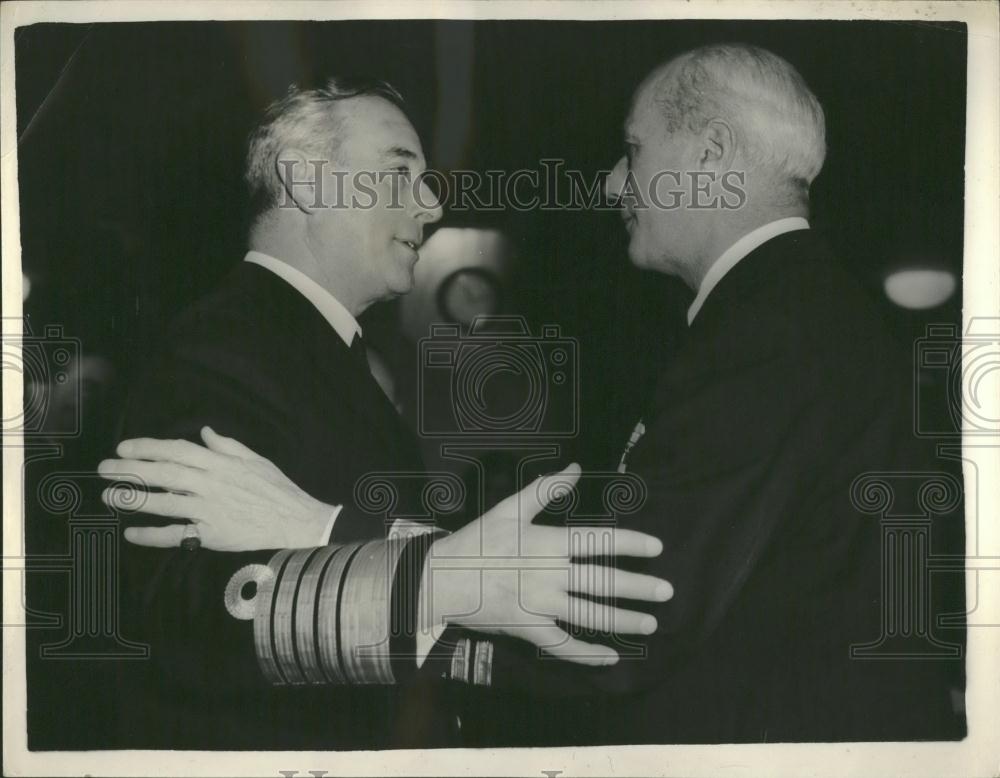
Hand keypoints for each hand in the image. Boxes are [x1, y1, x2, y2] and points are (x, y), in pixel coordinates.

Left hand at [99, 427, 334, 550]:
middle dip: (131, 470)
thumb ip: (227, 446)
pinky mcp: (212, 535)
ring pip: (164, 503)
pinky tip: (131, 533)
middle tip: (104, 468)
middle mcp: (211, 485)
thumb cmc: (278, 489)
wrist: (297, 520)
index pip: (177, 451)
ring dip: (133, 499)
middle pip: (164, 474)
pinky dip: (152, 535)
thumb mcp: (256, 459)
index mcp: (221, 464)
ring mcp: (210, 510)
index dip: (148, 447)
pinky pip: (176, 535)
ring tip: (108, 495)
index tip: (125, 447)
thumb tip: (205, 433)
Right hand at [421, 464, 672, 665]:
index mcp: (547, 542)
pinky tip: (611, 658)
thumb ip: (545, 488)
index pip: (598, 541)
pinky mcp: (529, 630)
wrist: (441, 579)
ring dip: (623, 621)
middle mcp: (549, 575)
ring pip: (590, 615)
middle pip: (602, 581)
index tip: (657, 548)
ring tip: (651, 623)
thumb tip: (576, 467)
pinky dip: (588, 654)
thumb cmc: (476, 541)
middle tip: (667, 592)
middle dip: (638, 587)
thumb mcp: (508, 508)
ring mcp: (540, 606)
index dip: (630, 543)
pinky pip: (563, 646)